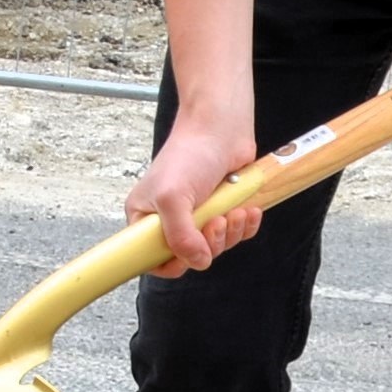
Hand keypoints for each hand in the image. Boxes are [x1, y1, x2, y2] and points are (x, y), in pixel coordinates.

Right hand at [127, 105, 260, 277]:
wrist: (220, 127)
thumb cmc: (189, 153)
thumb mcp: (173, 198)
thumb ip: (180, 236)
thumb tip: (197, 262)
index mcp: (145, 218)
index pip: (151, 259)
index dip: (171, 264)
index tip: (188, 255)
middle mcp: (170, 220)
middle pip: (190, 257)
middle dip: (209, 244)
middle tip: (216, 222)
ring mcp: (198, 216)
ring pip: (216, 247)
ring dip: (230, 233)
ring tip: (232, 210)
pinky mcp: (223, 209)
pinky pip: (236, 234)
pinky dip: (245, 225)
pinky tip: (246, 209)